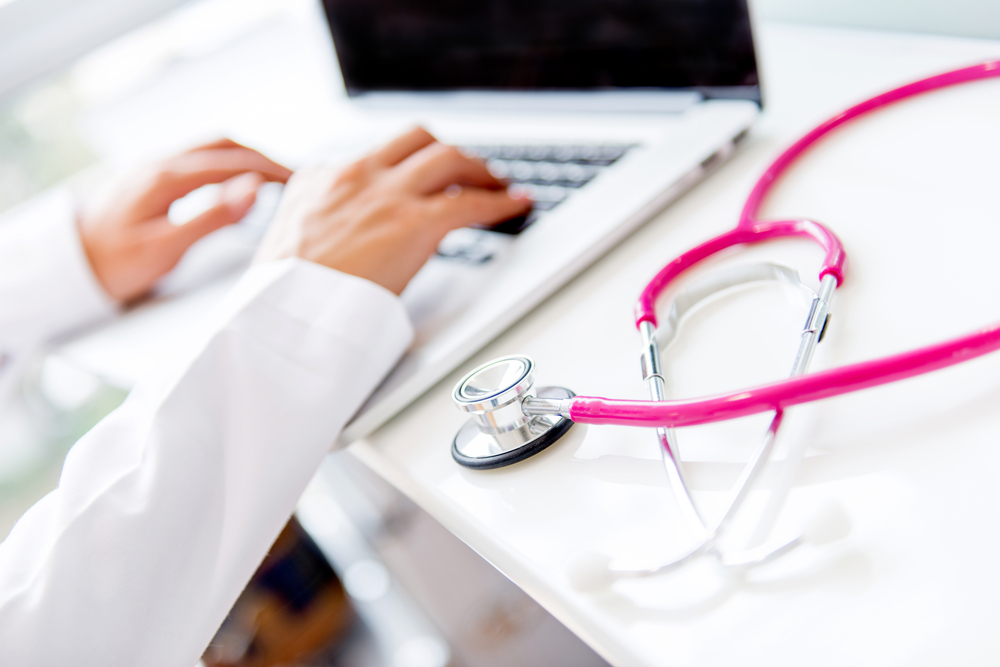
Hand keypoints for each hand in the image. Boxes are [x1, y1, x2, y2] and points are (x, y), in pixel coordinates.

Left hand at [79, 139, 291, 302]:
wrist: (69, 265)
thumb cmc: (113, 264)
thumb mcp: (165, 248)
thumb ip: (211, 217)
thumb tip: (253, 188)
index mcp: (166, 176)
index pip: (233, 161)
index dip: (270, 170)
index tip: (299, 183)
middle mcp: (161, 162)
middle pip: (225, 145)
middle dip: (264, 159)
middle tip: (295, 180)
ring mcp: (155, 166)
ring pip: (213, 148)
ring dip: (248, 158)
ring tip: (275, 178)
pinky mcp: (153, 176)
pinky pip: (199, 157)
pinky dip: (230, 163)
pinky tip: (239, 180)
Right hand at [255, 127, 530, 294]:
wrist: (282, 313)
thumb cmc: (281, 295)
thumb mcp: (281, 243)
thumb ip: (309, 226)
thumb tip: (324, 235)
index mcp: (319, 180)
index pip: (375, 156)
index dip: (408, 165)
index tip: (422, 176)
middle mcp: (355, 176)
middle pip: (417, 139)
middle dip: (449, 153)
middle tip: (470, 171)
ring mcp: (386, 196)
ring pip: (448, 157)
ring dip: (479, 169)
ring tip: (497, 184)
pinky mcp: (412, 223)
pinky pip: (470, 202)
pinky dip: (500, 202)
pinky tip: (516, 205)